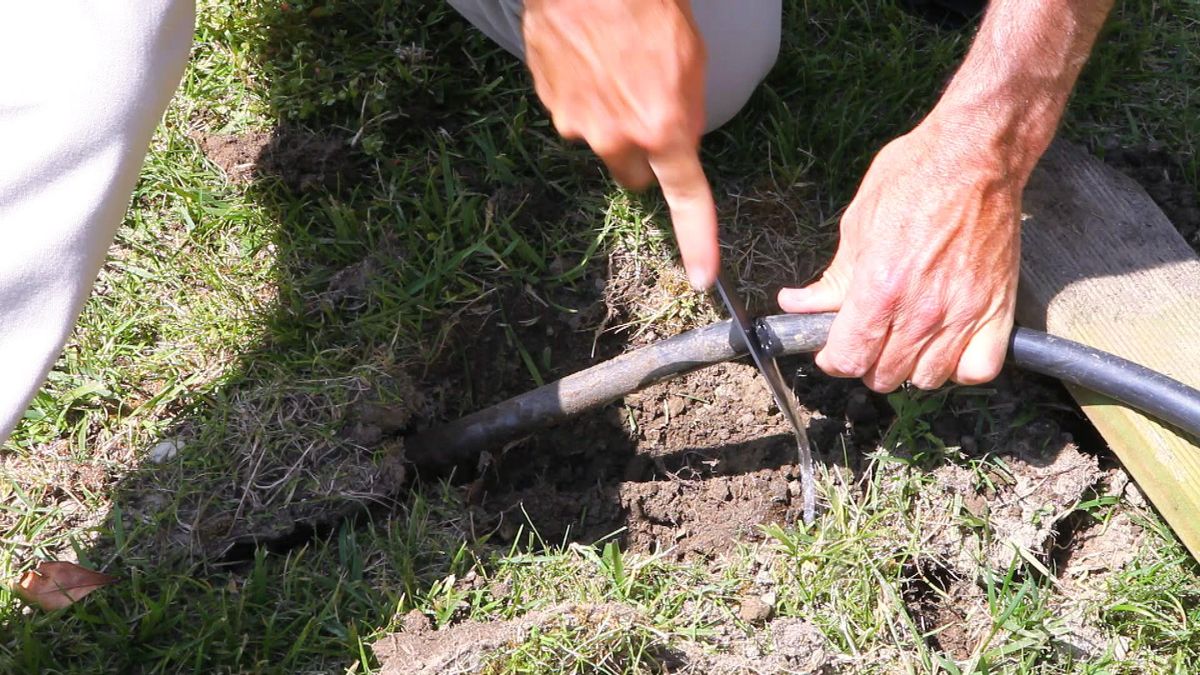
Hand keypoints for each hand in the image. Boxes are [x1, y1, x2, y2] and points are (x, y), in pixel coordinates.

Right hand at [523, 0, 718, 287]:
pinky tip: (592, 59)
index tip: (702, 276)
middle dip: (644, 154)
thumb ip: (690, 112)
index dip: (699, 242)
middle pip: (635, 175)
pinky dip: (585, 96)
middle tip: (650, 109)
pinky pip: (575, 115)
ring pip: (603, 141)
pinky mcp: (551, 105)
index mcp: (663, 128)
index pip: (687, 200)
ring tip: (617, 67)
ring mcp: (578, 124)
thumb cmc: (648, 5)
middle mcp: (617, 138)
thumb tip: (681, 142)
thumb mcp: (692, 59)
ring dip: (612, 120)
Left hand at [778, 115, 1023, 391]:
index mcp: (879, 288)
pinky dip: (960, 367)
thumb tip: (795, 304)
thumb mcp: (857, 223)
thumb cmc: (914, 179)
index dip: (834, 359)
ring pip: (926, 379)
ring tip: (906, 339)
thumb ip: (830, 278)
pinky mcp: (997, 310)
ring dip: (910, 366)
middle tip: (869, 338)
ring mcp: (962, 314)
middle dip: (867, 362)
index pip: (848, 358)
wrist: (975, 156)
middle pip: (883, 376)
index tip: (834, 349)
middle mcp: (920, 310)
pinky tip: (947, 345)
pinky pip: (977, 371)